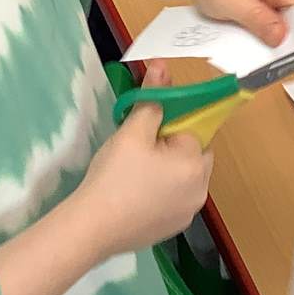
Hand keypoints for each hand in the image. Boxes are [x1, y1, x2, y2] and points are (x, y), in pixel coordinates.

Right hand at [77, 62, 211, 254]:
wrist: (91, 228)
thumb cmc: (114, 176)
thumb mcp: (132, 132)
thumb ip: (151, 98)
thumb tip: (162, 65)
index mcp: (196, 163)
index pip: (194, 129)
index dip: (170, 124)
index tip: (147, 129)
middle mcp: (201, 190)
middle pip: (193, 154)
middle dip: (172, 147)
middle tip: (139, 149)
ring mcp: (188, 213)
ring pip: (183, 177)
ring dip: (168, 170)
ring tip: (134, 171)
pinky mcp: (173, 229)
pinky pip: (174, 199)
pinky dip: (161, 193)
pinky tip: (134, 194)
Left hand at [179, 0, 293, 46]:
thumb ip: (255, 16)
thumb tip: (281, 36)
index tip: (282, 53)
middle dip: (282, 36)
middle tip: (258, 46)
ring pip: (289, 22)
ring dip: (271, 34)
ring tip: (246, 33)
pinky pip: (278, 19)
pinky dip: (264, 29)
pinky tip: (247, 29)